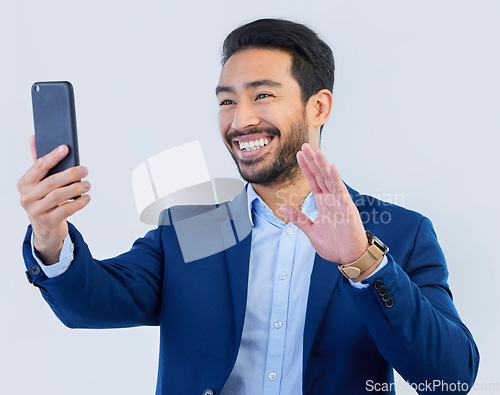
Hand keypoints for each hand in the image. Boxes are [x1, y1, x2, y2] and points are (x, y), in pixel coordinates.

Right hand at [17, 135, 90, 264]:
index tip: (66, 148)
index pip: (38, 167)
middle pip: (50, 182)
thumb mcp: (39, 182)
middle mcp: (26, 197)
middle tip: (85, 169)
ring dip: (76, 188)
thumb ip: (39, 161)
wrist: (45, 228)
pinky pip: (66, 210)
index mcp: (23, 184)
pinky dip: (79, 203)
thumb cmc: (44, 199)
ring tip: (88, 184)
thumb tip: (34, 136)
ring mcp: (36, 211)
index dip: (53, 157)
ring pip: (58, 196)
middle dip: (69, 174)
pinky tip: (87, 197)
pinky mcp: (48, 222)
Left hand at [279, 143, 367, 265]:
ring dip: (323, 166)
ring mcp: (340, 203)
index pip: (313, 181)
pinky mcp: (347, 209)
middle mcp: (332, 199)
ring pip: (330, 180)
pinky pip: (341, 192)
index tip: (299, 154)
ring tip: (317, 152)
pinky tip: (332, 168)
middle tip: (305, 146)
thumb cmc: (334, 245)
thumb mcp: (311, 230)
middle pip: (321, 176)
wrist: (348, 258)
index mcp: (324, 203)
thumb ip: (298, 218)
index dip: (306, 168)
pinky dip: (336, 180)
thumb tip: (283, 207)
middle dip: (313, 161)